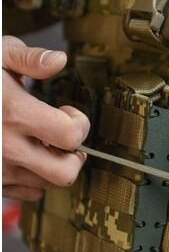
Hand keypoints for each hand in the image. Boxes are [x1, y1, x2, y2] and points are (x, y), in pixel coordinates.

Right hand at [2, 36, 89, 200]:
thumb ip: (28, 58)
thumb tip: (59, 60)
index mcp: (12, 113)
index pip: (70, 136)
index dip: (79, 124)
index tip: (69, 114)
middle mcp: (4, 148)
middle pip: (64, 173)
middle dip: (73, 156)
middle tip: (66, 140)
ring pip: (46, 185)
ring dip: (53, 166)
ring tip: (40, 143)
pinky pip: (26, 192)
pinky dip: (32, 178)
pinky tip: (24, 156)